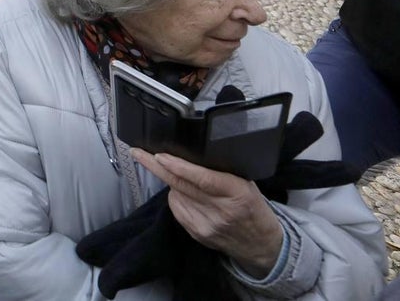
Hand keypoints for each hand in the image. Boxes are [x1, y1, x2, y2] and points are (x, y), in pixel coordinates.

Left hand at [132, 149, 283, 277]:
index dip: (179, 166)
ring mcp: (207, 224)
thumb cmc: (253, 208)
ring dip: (171, 182)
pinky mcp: (197, 233)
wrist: (261, 245)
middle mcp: (220, 210)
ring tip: (179, 176)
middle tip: (138, 153)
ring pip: (176, 195)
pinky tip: (185, 195)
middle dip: (156, 167)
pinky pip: (177, 208)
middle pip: (181, 185)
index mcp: (237, 193)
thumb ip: (222, 173)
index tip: (159, 155)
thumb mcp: (247, 185)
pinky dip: (176, 197)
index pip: (203, 178)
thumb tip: (190, 156)